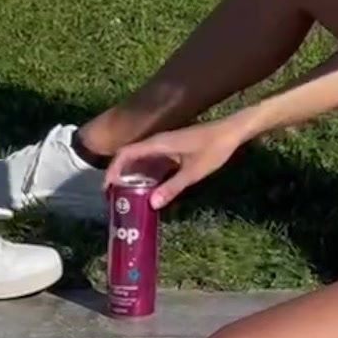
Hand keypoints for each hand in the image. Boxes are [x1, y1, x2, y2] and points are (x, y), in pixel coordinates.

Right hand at [108, 118, 245, 210]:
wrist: (230, 132)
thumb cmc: (213, 149)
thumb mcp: (193, 172)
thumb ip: (172, 188)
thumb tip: (152, 204)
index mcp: (158, 144)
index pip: (126, 153)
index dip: (113, 169)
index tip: (107, 187)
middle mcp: (157, 143)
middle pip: (129, 157)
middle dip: (118, 175)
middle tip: (113, 196)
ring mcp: (164, 146)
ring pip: (140, 160)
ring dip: (131, 176)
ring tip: (126, 196)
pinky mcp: (171, 150)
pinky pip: (152, 163)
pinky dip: (145, 175)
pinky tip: (147, 191)